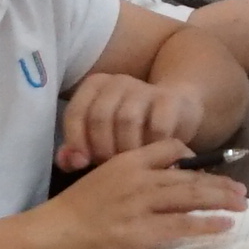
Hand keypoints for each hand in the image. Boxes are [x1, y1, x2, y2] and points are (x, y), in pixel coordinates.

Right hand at [34, 137, 241, 248]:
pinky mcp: (141, 232)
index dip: (195, 158)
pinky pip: (182, 226)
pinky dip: (207, 225)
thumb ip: (132, 178)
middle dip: (219, 182)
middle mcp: (138, 178)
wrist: (52, 232)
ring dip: (221, 200)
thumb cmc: (75, 210)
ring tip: (241, 205)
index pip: (170, 148)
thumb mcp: (103, 179)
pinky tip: (223, 225)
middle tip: (241, 189)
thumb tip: (161, 185)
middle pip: (189, 176)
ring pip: (191, 198)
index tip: (211, 169)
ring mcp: (141, 205)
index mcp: (128, 161)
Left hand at [52, 72, 219, 172]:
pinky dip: (152, 145)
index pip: (75, 113)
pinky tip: (153, 157)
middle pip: (100, 116)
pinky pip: (157, 125)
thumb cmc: (133, 128)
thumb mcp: (102, 136)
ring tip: (131, 165)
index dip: (76, 141)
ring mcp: (145, 88)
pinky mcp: (170, 100)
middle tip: (111, 167)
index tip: (84, 164)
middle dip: (102, 148)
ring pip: (127, 120)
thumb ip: (79, 149)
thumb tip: (70, 162)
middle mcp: (118, 82)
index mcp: (95, 86)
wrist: (178, 108)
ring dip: (126, 148)